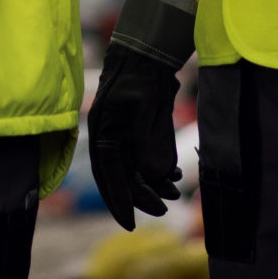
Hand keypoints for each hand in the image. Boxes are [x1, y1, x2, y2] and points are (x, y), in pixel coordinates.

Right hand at [87, 41, 180, 229]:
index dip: (118, 200)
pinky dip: (158, 169)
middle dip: (140, 197)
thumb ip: (146, 140)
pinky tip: (174, 176)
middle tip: (162, 210)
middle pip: (122, 177)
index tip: (129, 223)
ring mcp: (122, 137)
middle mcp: (109, 140)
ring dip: (152, 185)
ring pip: (135, 170)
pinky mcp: (135, 133)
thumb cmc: (140, 77)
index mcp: (102, 134)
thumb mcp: (144, 106)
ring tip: (174, 195)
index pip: (109, 175)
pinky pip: (144, 159)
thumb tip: (151, 174)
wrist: (146, 55)